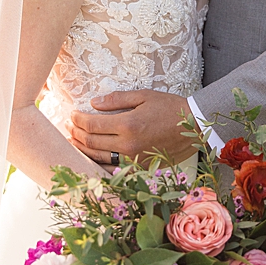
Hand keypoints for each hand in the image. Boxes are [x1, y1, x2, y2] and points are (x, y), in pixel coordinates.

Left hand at [69, 89, 198, 165]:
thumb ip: (118, 99)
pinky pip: (112, 168)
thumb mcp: (145, 96)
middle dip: (76, 134)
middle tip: (70, 127)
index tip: (73, 114)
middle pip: (91, 142)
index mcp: (128, 124)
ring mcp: (133, 159)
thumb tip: (94, 103)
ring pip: (97, 158)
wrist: (195, 127)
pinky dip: (97, 163)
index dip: (78, 120)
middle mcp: (128, 144)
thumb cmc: (171, 108)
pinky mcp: (139, 167)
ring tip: (75, 141)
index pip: (92, 124)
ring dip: (82, 149)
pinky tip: (91, 157)